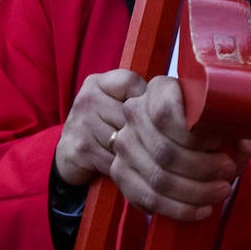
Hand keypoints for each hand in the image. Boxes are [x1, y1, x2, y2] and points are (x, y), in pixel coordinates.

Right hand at [54, 69, 147, 186]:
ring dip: (137, 151)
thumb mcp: (115, 103)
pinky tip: (126, 165)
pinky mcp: (80, 149)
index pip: (132, 83)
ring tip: (139, 152)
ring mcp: (81, 124)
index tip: (151, 114)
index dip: (147, 100)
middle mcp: (87, 99)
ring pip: (125, 138)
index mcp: (98, 83)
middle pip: (131, 114)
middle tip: (151, 139)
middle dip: (145, 130)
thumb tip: (181, 101)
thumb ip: (139, 97)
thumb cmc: (104, 126)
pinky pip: (115, 159)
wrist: (69, 153)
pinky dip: (125, 166)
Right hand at [110, 75, 250, 221]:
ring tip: (222, 191)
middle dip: (202, 169)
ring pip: (157, 178)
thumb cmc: (210, 120)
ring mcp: (124, 143)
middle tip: (230, 172)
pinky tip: (201, 210)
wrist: (179, 133)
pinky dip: (178, 209)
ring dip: (194, 192)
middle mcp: (134, 112)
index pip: (165, 113)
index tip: (219, 143)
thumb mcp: (229, 113)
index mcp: (159, 89)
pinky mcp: (120, 171)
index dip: (193, 134)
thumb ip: (246, 119)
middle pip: (165, 151)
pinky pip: (146, 198)